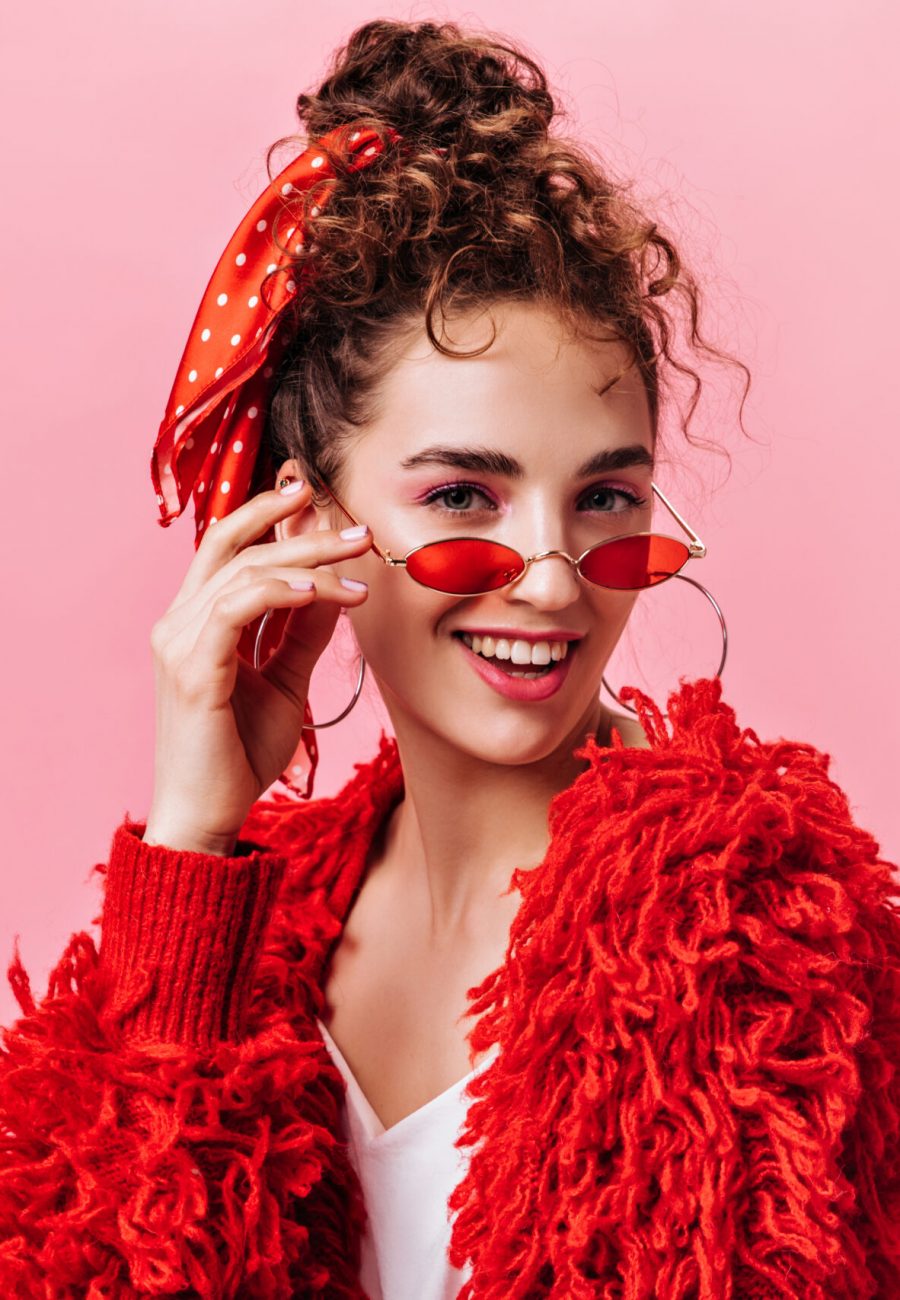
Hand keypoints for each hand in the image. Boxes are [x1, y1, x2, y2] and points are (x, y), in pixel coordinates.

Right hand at [142, 480, 371, 853]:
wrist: (208, 815)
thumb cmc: (239, 753)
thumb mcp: (285, 681)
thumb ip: (303, 633)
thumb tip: (334, 587)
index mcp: (195, 621)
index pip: (228, 548)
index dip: (268, 515)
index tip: (316, 496)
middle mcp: (179, 622)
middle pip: (236, 547)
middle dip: (299, 529)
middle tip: (358, 529)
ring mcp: (179, 642)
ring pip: (244, 572)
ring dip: (307, 563)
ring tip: (358, 567)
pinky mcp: (192, 669)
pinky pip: (236, 608)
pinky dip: (281, 592)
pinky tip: (322, 592)